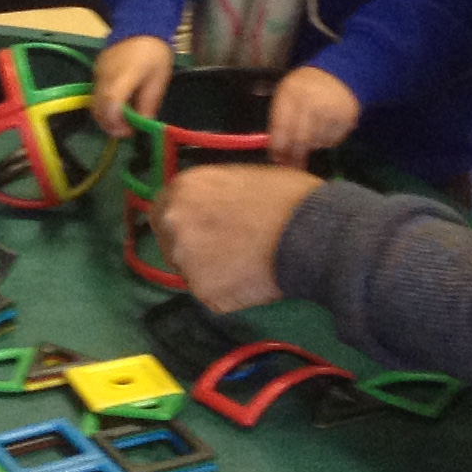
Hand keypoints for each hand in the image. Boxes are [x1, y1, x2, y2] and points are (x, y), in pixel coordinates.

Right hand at [92, 35, 174, 135]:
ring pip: (94, 103)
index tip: (128, 132)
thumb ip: (148, 103)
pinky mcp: (95, 70)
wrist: (140, 25)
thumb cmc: (154, 54)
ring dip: (106, 116)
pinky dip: (104, 105)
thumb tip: (141, 125)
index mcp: (124, 76)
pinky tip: (118, 104)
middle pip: (98, 108)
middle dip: (110, 125)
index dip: (116, 123)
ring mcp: (97, 72)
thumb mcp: (158, 80)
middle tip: (127, 131)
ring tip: (123, 120)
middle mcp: (105, 75)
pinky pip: (95, 93)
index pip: (111, 104)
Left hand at [152, 165, 324, 311]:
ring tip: (244, 265)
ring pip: (190, 271)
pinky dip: (228, 292)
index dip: (183, 221)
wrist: (309, 234)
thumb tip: (208, 205)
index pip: (162, 211)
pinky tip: (252, 280)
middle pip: (171, 243)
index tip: (201, 229)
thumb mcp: (240, 176)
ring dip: (209, 271)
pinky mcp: (204, 292)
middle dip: (193, 247)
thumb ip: (212, 192)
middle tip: (226, 250)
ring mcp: (186, 261)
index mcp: (183, 189)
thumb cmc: (285, 197)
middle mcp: (175, 224)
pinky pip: (211, 295)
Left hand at [267, 66, 360, 168]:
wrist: (339, 75)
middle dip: (294, 155)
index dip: (278, 147)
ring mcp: (331, 111)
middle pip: (300, 139)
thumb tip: (275, 151)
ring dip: (311, 145)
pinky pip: (331, 141)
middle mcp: (312, 101)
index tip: (276, 158)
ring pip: (316, 143)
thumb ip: (279, 120)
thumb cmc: (307, 87)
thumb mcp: (287, 94)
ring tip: (312, 131)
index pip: (281, 127)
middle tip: (293, 163)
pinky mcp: (346, 119)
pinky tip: (325, 128)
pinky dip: (326, 140)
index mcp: (291, 93)